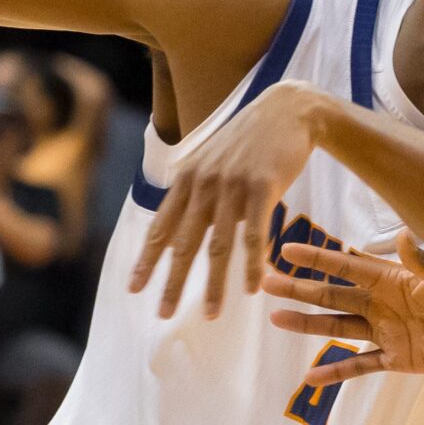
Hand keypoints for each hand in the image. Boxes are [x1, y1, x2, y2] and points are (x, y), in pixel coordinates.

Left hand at [129, 80, 325, 318]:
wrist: (290, 110)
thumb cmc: (253, 137)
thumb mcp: (214, 157)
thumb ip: (198, 188)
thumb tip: (188, 222)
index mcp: (188, 179)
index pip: (161, 227)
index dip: (146, 260)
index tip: (134, 288)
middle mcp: (204, 184)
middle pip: (184, 244)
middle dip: (173, 283)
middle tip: (164, 314)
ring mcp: (233, 186)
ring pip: (219, 246)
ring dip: (215, 285)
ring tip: (212, 314)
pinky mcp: (263, 187)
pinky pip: (255, 236)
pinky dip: (252, 265)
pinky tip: (252, 287)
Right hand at [265, 232, 423, 385]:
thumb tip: (402, 236)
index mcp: (392, 279)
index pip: (345, 266)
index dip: (316, 258)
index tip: (285, 249)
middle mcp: (383, 303)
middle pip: (332, 295)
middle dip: (300, 289)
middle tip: (265, 283)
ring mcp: (387, 332)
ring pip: (338, 327)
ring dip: (308, 324)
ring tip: (276, 319)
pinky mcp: (397, 358)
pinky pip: (360, 366)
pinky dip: (336, 372)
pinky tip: (310, 378)